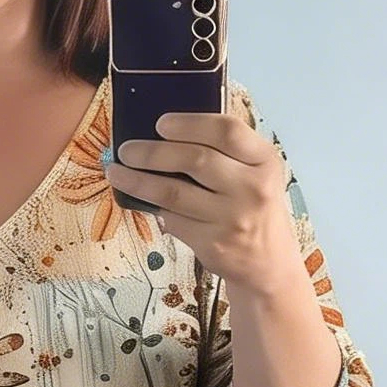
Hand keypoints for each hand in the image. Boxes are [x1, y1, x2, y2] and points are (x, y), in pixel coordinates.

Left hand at [104, 111, 298, 296]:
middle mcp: (252, 188)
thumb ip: (226, 151)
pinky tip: (143, 201)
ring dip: (137, 180)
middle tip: (126, 150)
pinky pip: (173, 220)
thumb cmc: (256, 208)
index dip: (189, 123)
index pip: (226, 131)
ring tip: (116, 172)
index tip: (160, 123)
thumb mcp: (257, 172)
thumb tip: (167, 132)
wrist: (270, 263)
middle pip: (194, 159)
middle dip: (152, 152)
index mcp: (264, 161)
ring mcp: (232, 219)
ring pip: (173, 193)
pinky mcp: (212, 244)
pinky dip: (155, 209)